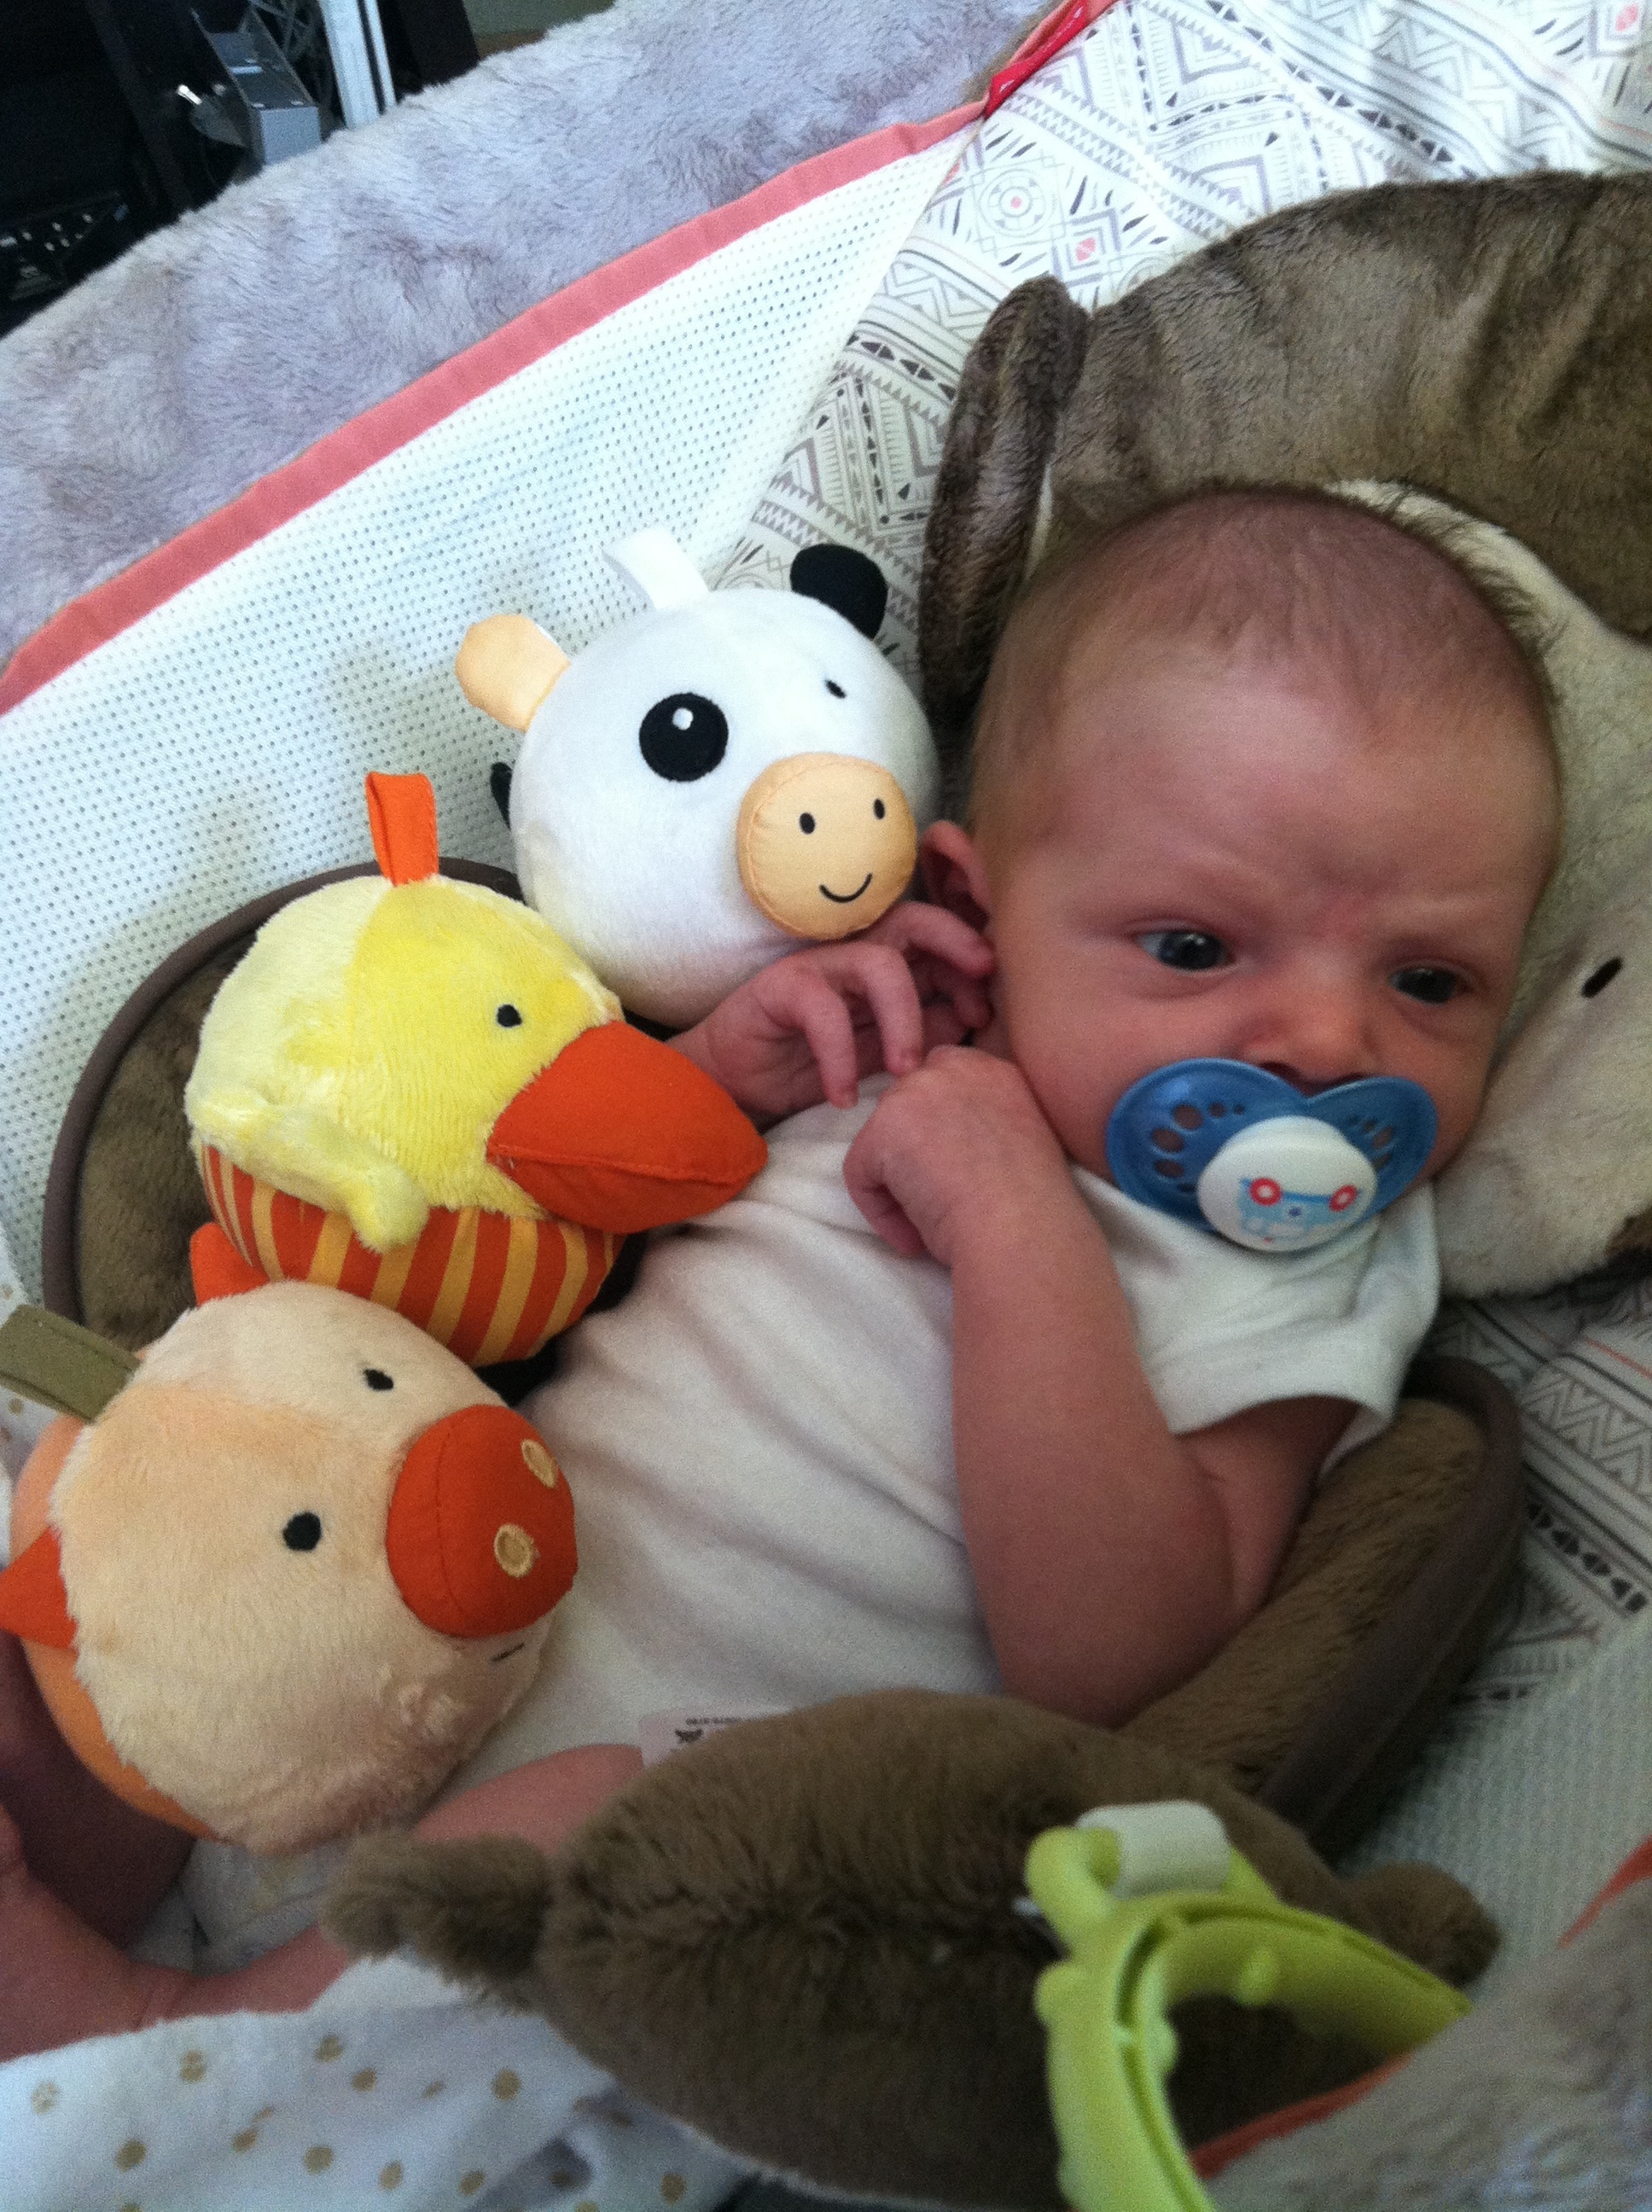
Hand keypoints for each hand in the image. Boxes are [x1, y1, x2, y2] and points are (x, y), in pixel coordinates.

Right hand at [672, 903, 992, 1123]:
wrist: (733, 1084)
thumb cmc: (808, 1066)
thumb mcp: (875, 1056)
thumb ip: (918, 1034)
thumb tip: (967, 1018)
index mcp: (883, 967)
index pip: (935, 939)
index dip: (968, 962)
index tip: (987, 1010)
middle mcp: (853, 956)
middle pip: (912, 921)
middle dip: (954, 945)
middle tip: (978, 999)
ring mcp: (817, 966)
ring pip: (878, 963)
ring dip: (903, 1018)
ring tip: (905, 1071)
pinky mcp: (780, 987)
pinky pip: (823, 1010)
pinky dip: (840, 1056)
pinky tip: (843, 1096)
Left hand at [842, 1044, 1071, 1263]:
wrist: (1022, 1229)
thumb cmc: (1029, 1209)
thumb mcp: (1020, 1144)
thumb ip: (983, 1125)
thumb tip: (941, 1148)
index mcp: (993, 1071)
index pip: (942, 1085)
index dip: (939, 1135)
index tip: (959, 1176)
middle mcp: (953, 1069)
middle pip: (905, 1111)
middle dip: (914, 1159)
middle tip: (945, 1203)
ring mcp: (915, 1093)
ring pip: (882, 1145)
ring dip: (900, 1188)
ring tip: (934, 1224)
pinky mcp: (884, 1129)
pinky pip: (861, 1175)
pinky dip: (881, 1214)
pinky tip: (915, 1236)